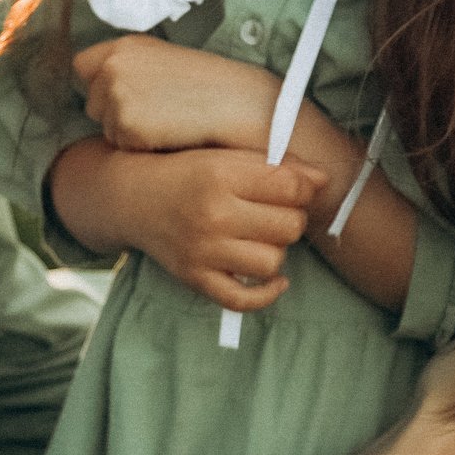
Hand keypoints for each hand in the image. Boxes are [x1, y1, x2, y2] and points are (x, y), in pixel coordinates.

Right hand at [64, 143, 326, 311]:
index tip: (294, 188)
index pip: (290, 187)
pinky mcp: (195, 278)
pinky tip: (274, 279)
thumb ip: (274, 165)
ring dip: (275, 250)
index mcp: (220, 174)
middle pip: (288, 225)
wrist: (131, 198)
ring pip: (273, 261)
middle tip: (274, 211)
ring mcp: (202, 251)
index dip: (304, 188)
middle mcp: (211, 214)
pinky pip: (244, 300)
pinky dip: (266, 293)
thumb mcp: (225, 155)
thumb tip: (323, 179)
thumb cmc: (186, 172)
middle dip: (290, 218)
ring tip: (261, 237)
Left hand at [75, 36, 282, 154]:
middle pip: (93, 103)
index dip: (99, 82)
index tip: (121, 92)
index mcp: (123, 46)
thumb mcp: (164, 58)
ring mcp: (118, 97)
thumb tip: (99, 82)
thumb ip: (128, 65)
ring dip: (129, 132)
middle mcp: (113, 68)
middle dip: (115, 112)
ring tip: (167, 121)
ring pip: (107, 129)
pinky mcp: (127, 127)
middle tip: (157, 110)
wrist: (236, 104)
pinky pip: (121, 148)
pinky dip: (141, 148)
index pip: (82, 66)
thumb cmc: (207, 84)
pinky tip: (169, 135)